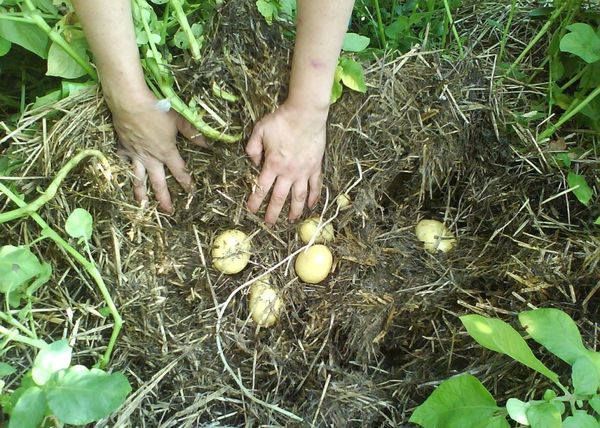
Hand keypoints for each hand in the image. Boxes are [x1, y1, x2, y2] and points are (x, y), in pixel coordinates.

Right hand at [108, 91, 205, 212]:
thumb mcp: (178, 120)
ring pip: (138, 178)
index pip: (180, 172)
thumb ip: (192, 133)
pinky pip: (123, 162)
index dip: (186, 183)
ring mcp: (135, 155)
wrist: (129, 102)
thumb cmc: (156, 109)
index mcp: (166, 152)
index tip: (191, 192)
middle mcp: (151, 158)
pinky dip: (122, 170)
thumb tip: (207, 144)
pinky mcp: (122, 148)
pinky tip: (122, 177)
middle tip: (168, 211)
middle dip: (164, 198)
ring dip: (140, 193)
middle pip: (158, 182)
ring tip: (142, 205)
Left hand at [246, 102, 326, 223]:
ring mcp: (304, 171)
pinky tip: (311, 206)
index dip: (255, 201)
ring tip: (291, 220)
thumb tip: (253, 163)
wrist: (306, 113)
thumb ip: (252, 148)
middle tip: (269, 223)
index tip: (251, 210)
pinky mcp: (316, 167)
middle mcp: (288, 172)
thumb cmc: (282, 120)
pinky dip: (314, 197)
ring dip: (294, 210)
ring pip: (299, 197)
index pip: (261, 188)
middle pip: (279, 198)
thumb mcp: (259, 130)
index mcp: (272, 165)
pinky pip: (315, 186)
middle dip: (273, 212)